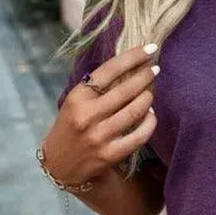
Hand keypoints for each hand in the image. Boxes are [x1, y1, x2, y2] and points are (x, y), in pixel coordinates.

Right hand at [42, 44, 159, 186]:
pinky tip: (151, 115)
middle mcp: (88, 115)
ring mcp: (100, 136)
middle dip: (145, 76)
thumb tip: (130, 66)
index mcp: (78, 98)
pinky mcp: (111, 154)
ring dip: (148, 98)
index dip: (132, 57)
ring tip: (152, 91)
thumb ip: (96, 87)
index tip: (150, 49)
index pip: (109, 70)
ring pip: (135, 111)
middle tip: (155, 69)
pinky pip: (140, 135)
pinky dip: (150, 122)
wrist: (60, 165)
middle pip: (126, 90)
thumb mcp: (75, 102)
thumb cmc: (72, 127)